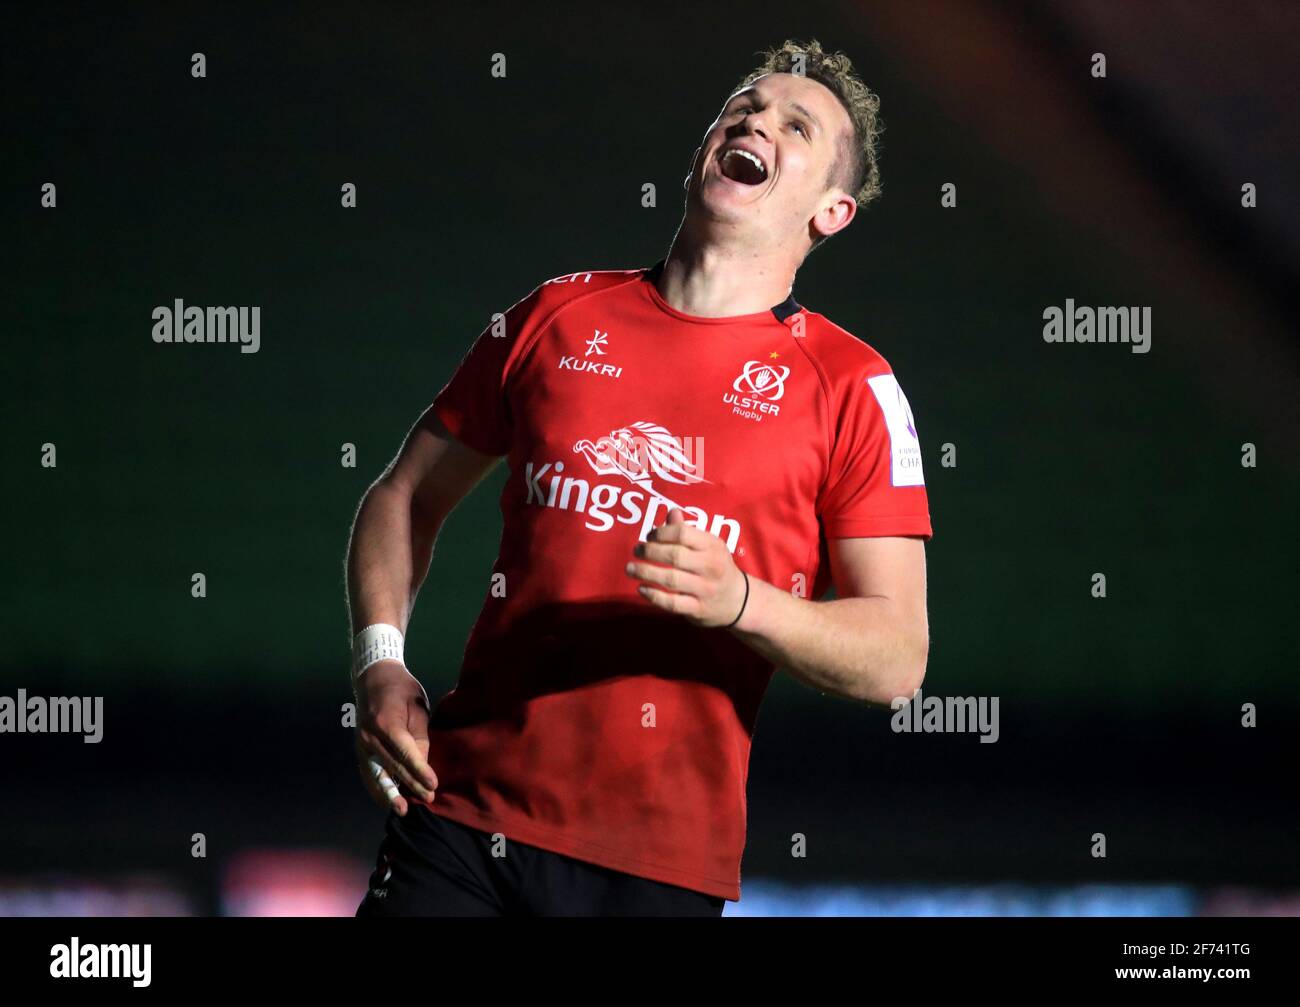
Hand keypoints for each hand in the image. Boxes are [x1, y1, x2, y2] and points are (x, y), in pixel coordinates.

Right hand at [353, 660, 438, 815]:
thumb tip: (423, 764)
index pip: (405, 753)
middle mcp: (369, 737)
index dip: (419, 771)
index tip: (433, 785)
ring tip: (402, 810)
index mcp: (386, 723)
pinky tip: (386, 800)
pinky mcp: (359, 749)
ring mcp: (361, 744)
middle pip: (392, 766)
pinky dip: (377, 787)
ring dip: (389, 793)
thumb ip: (419, 736)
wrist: (373, 678)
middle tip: (428, 798)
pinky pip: (367, 772)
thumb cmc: (401, 690)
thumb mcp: (417, 707)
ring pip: (375, 774)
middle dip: (411, 784)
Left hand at [624, 508, 748, 627]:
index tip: (649, 537)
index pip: (682, 534)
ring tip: (630, 569)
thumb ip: (688, 531)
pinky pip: (673, 603)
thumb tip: (671, 512)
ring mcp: (705, 589)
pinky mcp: (698, 609)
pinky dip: (654, 596)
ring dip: (646, 573)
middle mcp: (710, 566)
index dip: (661, 533)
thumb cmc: (717, 567)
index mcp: (712, 546)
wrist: (738, 600)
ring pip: (671, 579)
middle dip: (650, 552)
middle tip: (636, 551)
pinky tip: (642, 589)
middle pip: (674, 556)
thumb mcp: (709, 546)